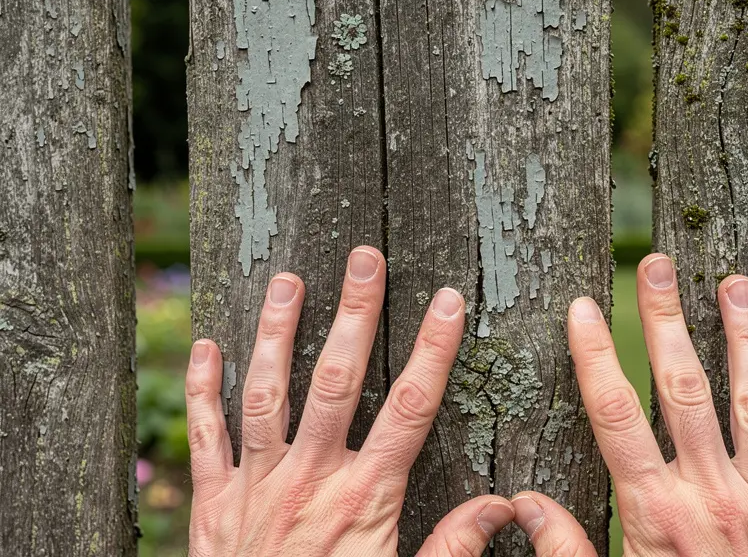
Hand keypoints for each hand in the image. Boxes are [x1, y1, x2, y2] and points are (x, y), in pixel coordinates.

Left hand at [184, 246, 514, 555]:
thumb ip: (453, 548)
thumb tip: (503, 506)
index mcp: (365, 498)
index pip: (409, 408)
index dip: (432, 350)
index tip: (447, 302)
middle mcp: (310, 480)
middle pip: (336, 382)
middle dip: (354, 314)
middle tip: (364, 258)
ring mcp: (257, 486)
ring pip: (267, 394)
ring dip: (276, 333)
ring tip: (288, 281)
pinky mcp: (214, 503)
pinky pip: (207, 437)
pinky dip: (204, 390)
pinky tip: (206, 347)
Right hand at [524, 254, 747, 555]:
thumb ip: (566, 552)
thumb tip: (525, 505)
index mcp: (656, 513)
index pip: (615, 416)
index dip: (594, 356)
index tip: (581, 308)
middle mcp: (713, 496)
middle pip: (685, 390)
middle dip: (667, 321)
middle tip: (658, 266)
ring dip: (746, 338)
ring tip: (735, 284)